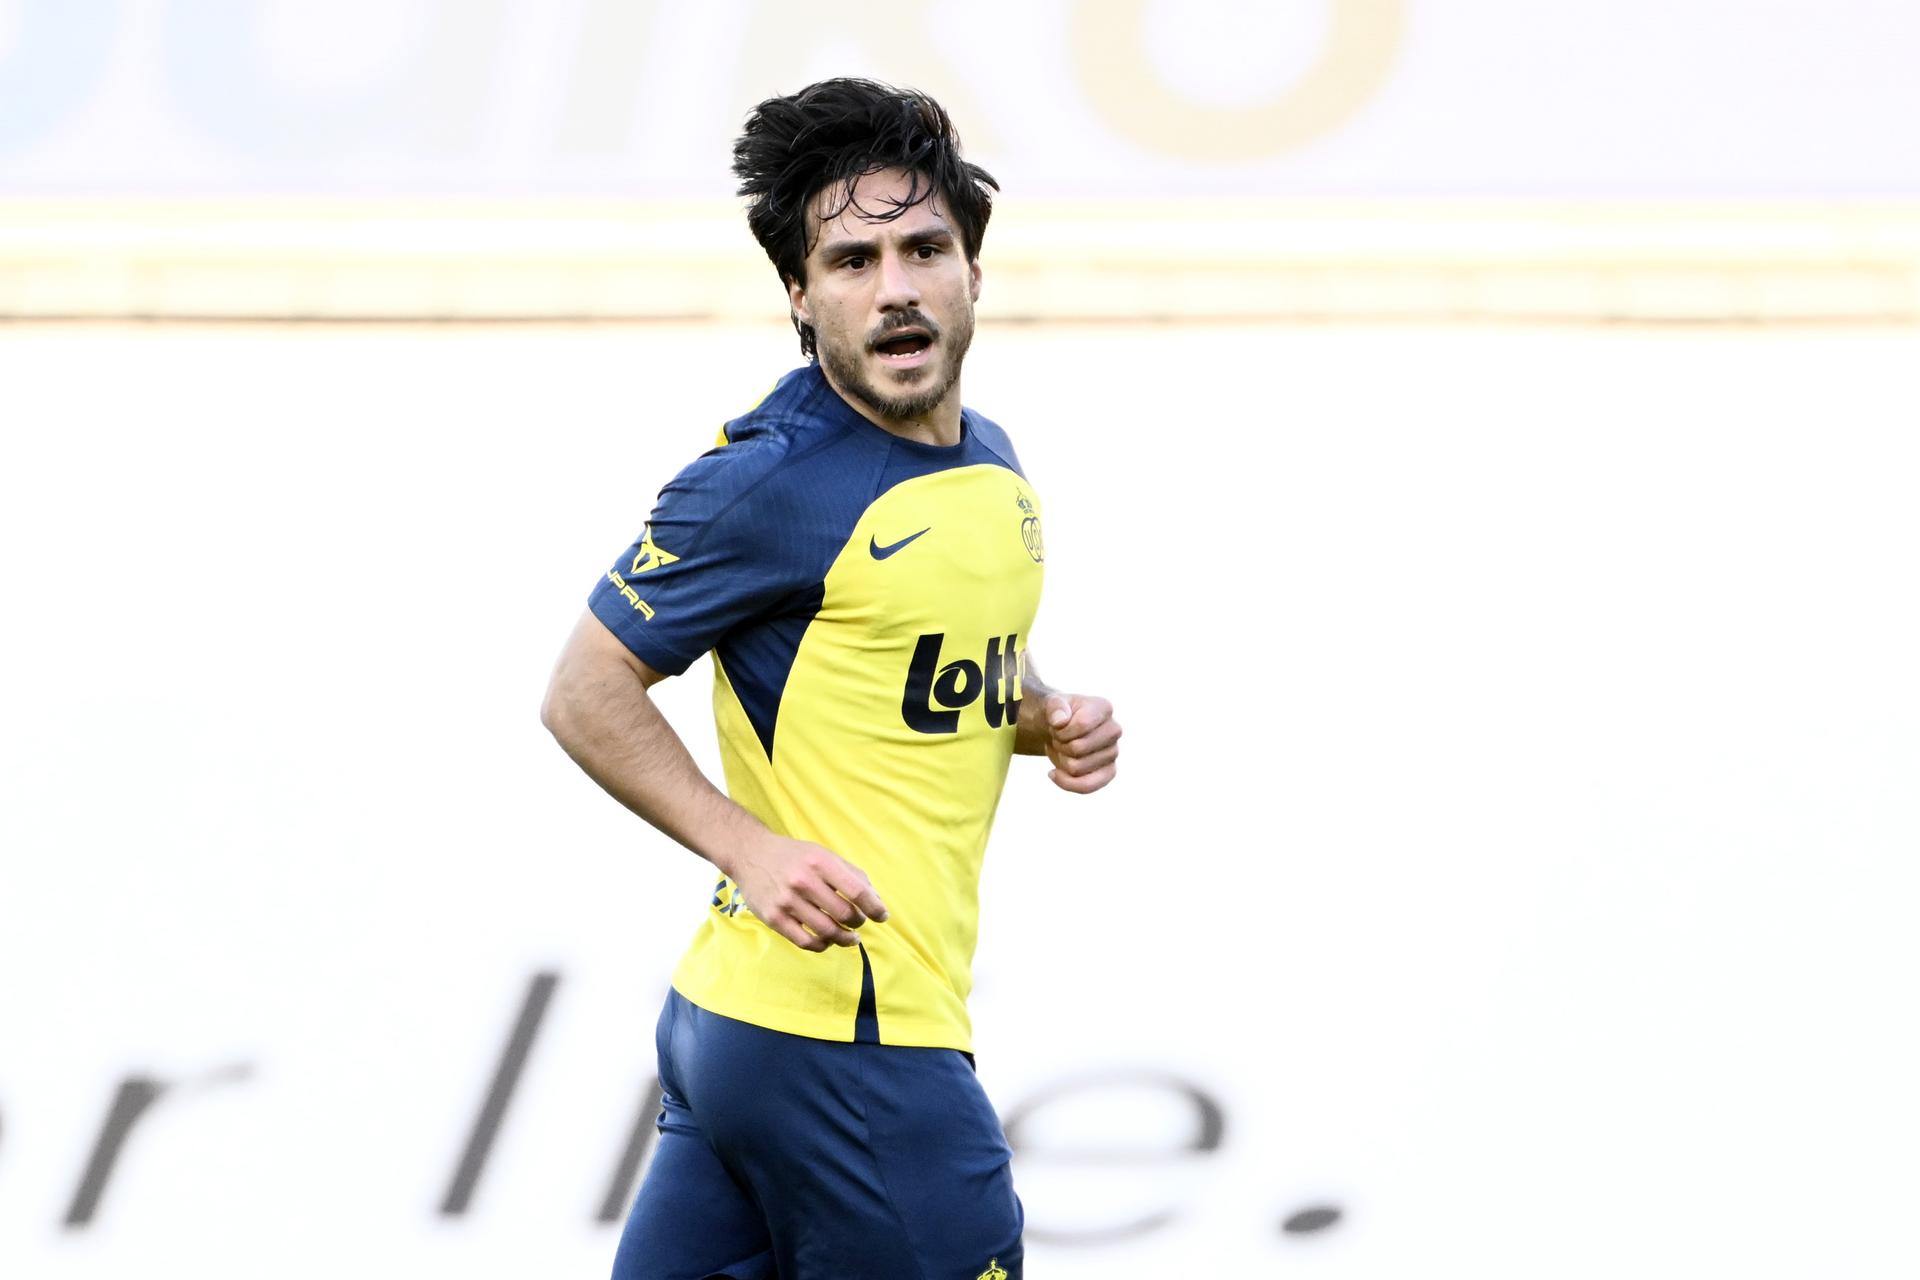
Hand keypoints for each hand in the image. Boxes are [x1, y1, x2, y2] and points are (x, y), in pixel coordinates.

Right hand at [722, 833, 888, 952]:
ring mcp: (787, 901)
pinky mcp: (773, 918)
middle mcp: (804, 881)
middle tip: (859, 923)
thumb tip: (875, 900)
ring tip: (850, 937)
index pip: (857, 891)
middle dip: (859, 922)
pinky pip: (805, 942)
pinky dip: (822, 945)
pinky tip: (827, 940)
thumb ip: (851, 874)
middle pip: (844, 914)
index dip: (875, 907)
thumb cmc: (793, 856)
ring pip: (827, 931)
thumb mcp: (824, 854)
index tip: (882, 916)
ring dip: (845, 938)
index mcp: (820, 862)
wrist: (750, 854)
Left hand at [1042, 693, 1120, 793]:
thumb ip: (1054, 707)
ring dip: (1060, 760)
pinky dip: (1066, 783)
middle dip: (1059, 745)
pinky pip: (1087, 786)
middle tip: (1058, 737)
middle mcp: (1114, 730)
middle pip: (1078, 749)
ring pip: (1076, 768)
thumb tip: (1060, 721)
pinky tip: (1054, 773)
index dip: (1061, 729)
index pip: (1081, 724)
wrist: (1060, 729)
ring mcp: (1113, 752)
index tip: (1056, 725)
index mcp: (1104, 708)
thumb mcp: (1051, 704)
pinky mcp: (1109, 772)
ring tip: (1063, 748)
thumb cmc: (1058, 715)